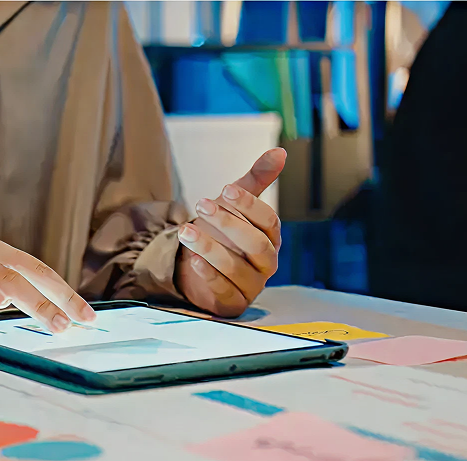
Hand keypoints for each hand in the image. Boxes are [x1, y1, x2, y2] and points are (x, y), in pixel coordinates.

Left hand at [174, 148, 284, 316]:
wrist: (195, 266)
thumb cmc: (221, 234)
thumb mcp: (234, 206)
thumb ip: (255, 181)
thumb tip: (280, 152)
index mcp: (271, 237)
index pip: (269, 220)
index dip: (248, 204)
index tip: (224, 189)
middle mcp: (266, 262)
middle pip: (256, 244)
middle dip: (229, 223)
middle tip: (202, 204)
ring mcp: (251, 285)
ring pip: (237, 268)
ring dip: (211, 248)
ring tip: (186, 231)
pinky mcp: (232, 302)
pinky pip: (224, 291)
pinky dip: (209, 275)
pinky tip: (193, 260)